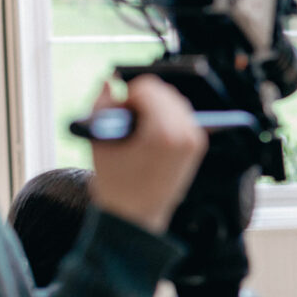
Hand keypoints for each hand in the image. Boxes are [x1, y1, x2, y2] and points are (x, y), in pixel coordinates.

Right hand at [89, 75, 206, 232]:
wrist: (136, 216)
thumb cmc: (113, 181)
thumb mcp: (99, 141)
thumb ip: (103, 104)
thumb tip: (110, 80)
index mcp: (163, 133)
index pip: (149, 88)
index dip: (128, 95)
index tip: (120, 110)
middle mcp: (185, 134)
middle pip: (165, 92)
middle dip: (144, 98)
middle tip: (128, 118)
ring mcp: (195, 140)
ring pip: (175, 102)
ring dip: (156, 106)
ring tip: (139, 128)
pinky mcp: (197, 146)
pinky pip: (183, 116)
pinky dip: (167, 117)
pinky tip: (152, 133)